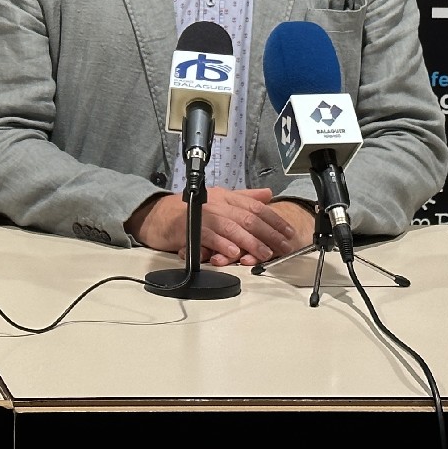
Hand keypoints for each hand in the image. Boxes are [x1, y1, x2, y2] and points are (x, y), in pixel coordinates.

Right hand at [132, 188, 305, 266]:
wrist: (159, 216)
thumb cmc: (190, 211)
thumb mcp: (219, 200)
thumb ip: (244, 197)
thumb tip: (268, 194)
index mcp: (226, 197)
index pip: (255, 206)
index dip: (274, 219)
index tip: (288, 232)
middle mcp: (216, 203)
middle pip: (247, 217)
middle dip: (268, 233)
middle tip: (282, 247)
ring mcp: (203, 216)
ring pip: (231, 227)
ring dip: (250, 242)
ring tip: (264, 254)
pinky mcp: (190, 229)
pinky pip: (209, 237)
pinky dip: (222, 245)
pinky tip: (234, 253)